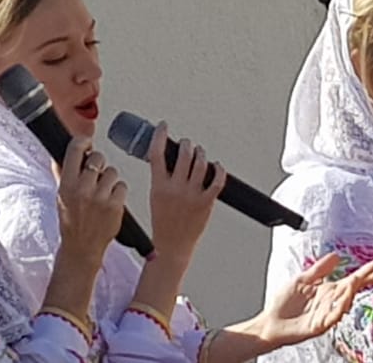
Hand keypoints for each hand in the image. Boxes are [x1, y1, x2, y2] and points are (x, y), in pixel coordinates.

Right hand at [56, 137, 126, 267]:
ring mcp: (100, 197)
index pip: (75, 151)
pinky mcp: (115, 205)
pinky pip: (122, 186)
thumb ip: (62, 173)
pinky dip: (119, 192)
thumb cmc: (71, 221)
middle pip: (98, 158)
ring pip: (112, 172)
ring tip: (102, 193)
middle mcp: (82, 189)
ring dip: (110, 180)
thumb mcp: (61, 196)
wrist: (81, 247)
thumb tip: (63, 152)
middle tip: (96, 175)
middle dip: (99, 164)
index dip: (83, 142)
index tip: (87, 142)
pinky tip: (110, 201)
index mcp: (66, 185)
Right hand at [147, 122, 225, 266]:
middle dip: (185, 144)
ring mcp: (192, 195)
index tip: (163, 127)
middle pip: (183, 155)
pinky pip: (217, 180)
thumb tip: (167, 160)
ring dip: (200, 153)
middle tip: (186, 143)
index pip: (157, 154)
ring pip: (200, 163)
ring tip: (199, 152)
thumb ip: (161, 178)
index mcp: (158, 186)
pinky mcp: (206, 202)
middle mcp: (176, 188)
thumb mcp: (154, 196)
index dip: (160, 136)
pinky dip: (219, 169)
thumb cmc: (162, 223)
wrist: (171, 246)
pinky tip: (217, 166)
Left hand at [256, 253, 372, 346]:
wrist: (271, 322)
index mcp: (328, 290)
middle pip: (353, 289)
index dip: (365, 272)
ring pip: (344, 302)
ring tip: (356, 280)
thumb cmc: (284, 303)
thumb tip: (336, 256)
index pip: (351, 279)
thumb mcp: (302, 279)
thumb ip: (319, 269)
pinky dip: (339, 309)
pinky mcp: (318, 325)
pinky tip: (343, 301)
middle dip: (367, 281)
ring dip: (351, 291)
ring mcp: (326, 314)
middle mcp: (330, 302)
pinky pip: (332, 317)